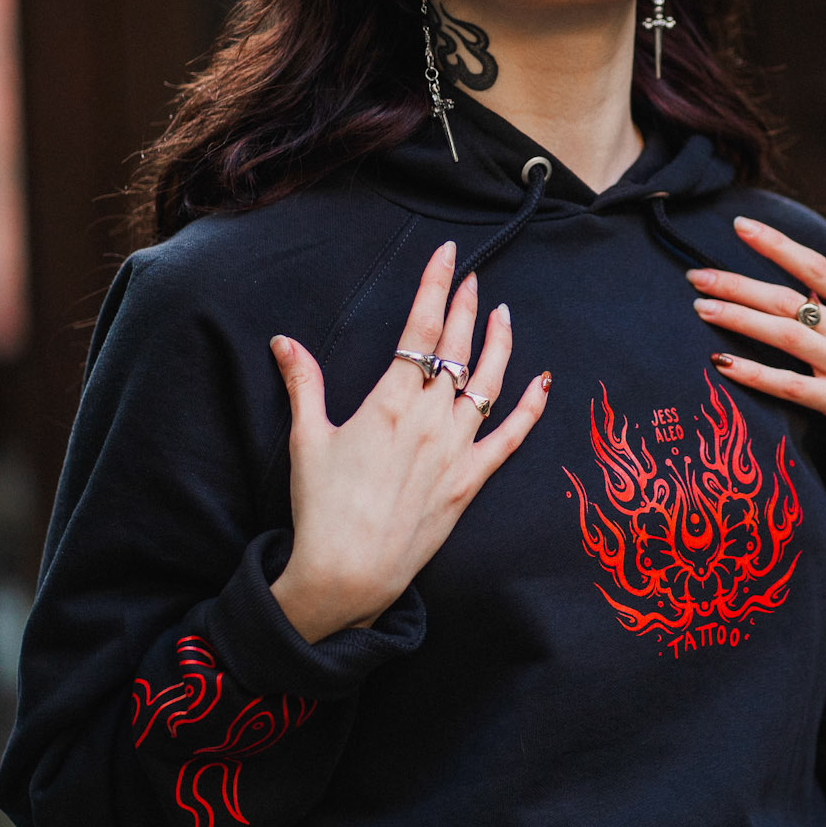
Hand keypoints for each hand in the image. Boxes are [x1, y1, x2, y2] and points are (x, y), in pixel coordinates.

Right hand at [268, 241, 549, 641]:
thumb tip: (283, 341)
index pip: (421, 328)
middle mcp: (431, 418)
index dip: (436, 286)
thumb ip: (303, 384)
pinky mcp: (471, 480)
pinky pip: (511, 436)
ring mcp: (456, 449)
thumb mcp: (307, 438)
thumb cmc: (323, 506)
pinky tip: (542, 382)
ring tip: (504, 314)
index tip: (448, 256)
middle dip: (467, 306)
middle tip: (474, 276)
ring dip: (500, 343)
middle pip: (459, 347)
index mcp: (391, 401)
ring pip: (490, 382)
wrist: (349, 570)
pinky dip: (530, 406)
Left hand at [688, 216, 825, 514]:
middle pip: (789, 298)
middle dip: (738, 283)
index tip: (741, 226)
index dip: (777, 244)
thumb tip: (808, 298)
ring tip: (700, 307)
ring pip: (785, 333)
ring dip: (738, 317)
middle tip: (696, 274)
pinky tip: (722, 364)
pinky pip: (791, 385)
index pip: (818, 267)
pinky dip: (754, 372)